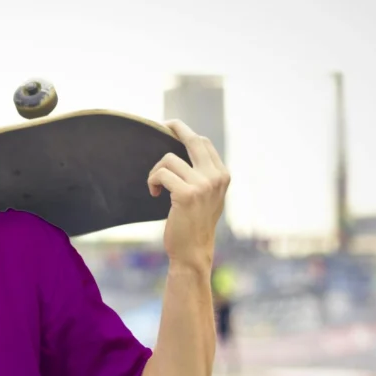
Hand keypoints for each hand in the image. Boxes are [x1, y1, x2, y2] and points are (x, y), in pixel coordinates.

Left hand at [147, 119, 230, 266]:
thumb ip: (205, 176)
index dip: (186, 133)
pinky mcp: (186, 193)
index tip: (172, 129)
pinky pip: (161, 174)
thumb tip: (189, 149)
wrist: (192, 251)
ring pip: (169, 159)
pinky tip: (154, 194)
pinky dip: (153, 181)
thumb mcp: (208, 197)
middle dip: (176, 127)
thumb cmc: (195, 224)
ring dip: (156, 171)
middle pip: (193, 140)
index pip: (203, 143)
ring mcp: (203, 184)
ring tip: (156, 186)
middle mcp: (216, 177)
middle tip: (162, 124)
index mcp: (222, 175)